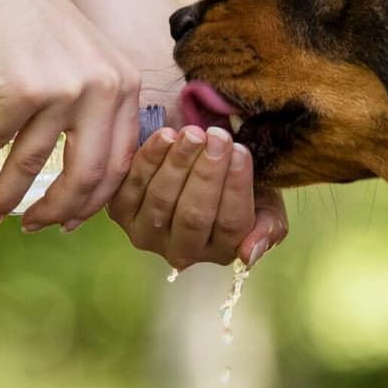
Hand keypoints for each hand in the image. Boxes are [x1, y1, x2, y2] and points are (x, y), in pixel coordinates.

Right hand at [0, 0, 140, 231]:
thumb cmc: (35, 23)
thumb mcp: (85, 62)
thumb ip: (94, 109)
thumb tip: (81, 177)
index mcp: (125, 86)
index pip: (119, 164)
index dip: (93, 202)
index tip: (69, 221)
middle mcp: (103, 90)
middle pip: (85, 176)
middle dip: (55, 212)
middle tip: (32, 228)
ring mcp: (64, 89)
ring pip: (33, 164)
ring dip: (6, 197)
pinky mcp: (22, 88)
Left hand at [107, 125, 289, 268]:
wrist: (197, 159)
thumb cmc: (233, 180)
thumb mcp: (264, 202)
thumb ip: (268, 227)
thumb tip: (249, 254)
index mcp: (221, 250)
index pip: (230, 224)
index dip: (236, 187)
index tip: (241, 151)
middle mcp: (181, 252)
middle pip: (194, 216)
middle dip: (207, 174)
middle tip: (218, 137)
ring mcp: (146, 234)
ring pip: (162, 200)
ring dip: (179, 163)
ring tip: (193, 133)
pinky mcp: (119, 211)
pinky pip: (132, 186)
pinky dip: (149, 159)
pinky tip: (166, 136)